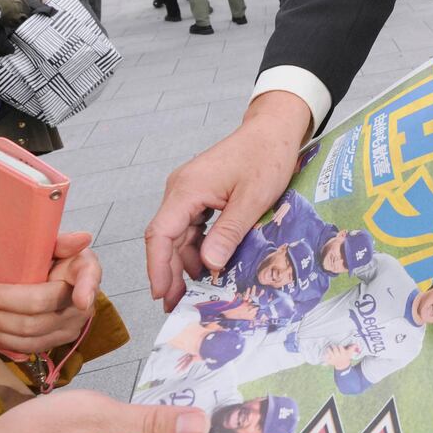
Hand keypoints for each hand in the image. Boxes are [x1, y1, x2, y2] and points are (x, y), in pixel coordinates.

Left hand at [0, 232, 101, 354]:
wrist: (62, 286)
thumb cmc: (57, 263)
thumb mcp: (60, 248)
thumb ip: (64, 242)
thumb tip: (82, 238)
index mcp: (86, 274)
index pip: (88, 282)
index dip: (86, 291)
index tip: (81, 300)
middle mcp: (83, 306)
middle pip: (39, 309)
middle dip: (3, 303)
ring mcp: (71, 328)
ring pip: (30, 333)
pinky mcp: (56, 343)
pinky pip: (28, 347)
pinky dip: (5, 339)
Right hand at [146, 91, 312, 310]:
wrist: (274, 129)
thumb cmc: (266, 155)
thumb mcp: (253, 198)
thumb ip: (229, 232)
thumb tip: (209, 265)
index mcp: (187, 189)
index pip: (160, 234)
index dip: (157, 267)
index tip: (161, 294)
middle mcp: (181, 189)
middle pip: (165, 237)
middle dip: (168, 272)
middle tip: (176, 304)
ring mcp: (189, 191)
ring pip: (178, 234)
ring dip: (183, 262)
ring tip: (192, 292)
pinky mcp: (200, 193)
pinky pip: (191, 226)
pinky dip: (196, 248)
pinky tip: (206, 267)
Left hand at [324, 343, 359, 369]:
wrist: (342, 365)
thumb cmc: (346, 356)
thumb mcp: (350, 353)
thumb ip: (353, 347)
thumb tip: (357, 344)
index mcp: (343, 353)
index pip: (340, 347)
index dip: (339, 346)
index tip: (339, 346)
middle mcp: (338, 356)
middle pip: (335, 349)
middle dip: (333, 346)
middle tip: (333, 345)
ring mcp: (333, 359)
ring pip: (329, 352)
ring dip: (328, 349)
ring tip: (329, 348)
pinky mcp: (330, 361)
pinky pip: (326, 357)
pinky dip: (325, 355)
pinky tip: (326, 353)